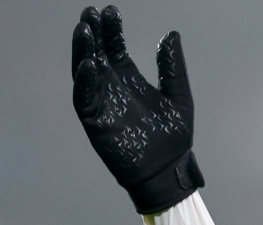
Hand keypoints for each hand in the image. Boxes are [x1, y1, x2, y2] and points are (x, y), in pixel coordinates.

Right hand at [72, 5, 203, 214]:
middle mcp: (112, 89)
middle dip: (93, 34)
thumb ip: (172, 68)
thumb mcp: (179, 97)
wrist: (170, 171)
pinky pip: (85, 98)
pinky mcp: (96, 122)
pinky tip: (89, 63)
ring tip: (84, 30)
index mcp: (130, 80)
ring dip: (83, 51)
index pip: (115, 49)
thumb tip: (171, 35)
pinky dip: (85, 81)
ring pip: (85, 72)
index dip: (112, 30)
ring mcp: (102, 104)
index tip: (111, 10)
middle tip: (91, 13)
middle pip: (97, 55)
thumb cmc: (175, 138)